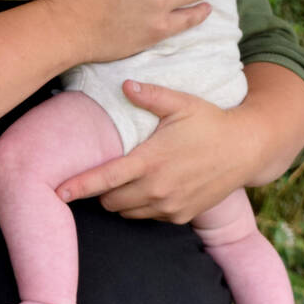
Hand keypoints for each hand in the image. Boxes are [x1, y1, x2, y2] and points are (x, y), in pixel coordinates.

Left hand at [58, 80, 244, 222]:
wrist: (247, 150)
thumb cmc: (211, 122)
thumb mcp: (182, 103)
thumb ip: (150, 96)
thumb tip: (124, 85)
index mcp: (150, 161)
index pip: (104, 178)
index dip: (77, 187)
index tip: (56, 192)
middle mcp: (157, 189)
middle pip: (109, 201)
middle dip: (100, 190)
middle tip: (105, 173)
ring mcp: (170, 206)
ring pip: (126, 212)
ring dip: (119, 200)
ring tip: (127, 180)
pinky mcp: (181, 216)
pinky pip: (148, 218)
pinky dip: (142, 207)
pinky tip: (151, 188)